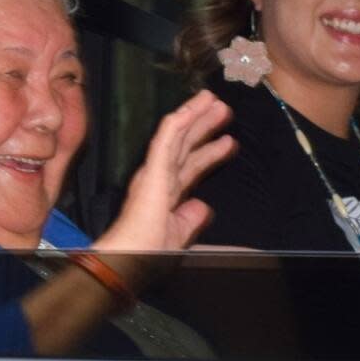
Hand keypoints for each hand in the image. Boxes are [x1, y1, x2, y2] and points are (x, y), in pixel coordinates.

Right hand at [95, 90, 234, 252]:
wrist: (131, 259)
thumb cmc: (148, 253)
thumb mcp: (180, 233)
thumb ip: (192, 218)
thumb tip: (202, 206)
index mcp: (165, 193)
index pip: (190, 166)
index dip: (210, 152)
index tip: (228, 141)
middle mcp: (159, 178)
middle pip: (186, 145)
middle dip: (205, 127)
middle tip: (224, 110)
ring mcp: (154, 172)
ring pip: (177, 136)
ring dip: (196, 116)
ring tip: (214, 101)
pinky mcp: (152, 170)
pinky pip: (165, 139)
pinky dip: (178, 123)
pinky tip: (191, 109)